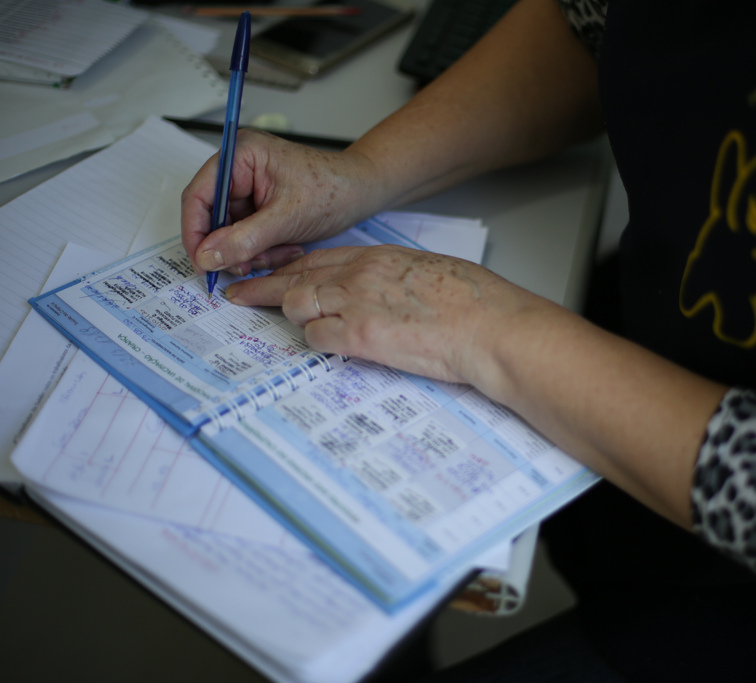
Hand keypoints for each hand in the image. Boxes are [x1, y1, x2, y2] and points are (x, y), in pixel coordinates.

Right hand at [180, 130, 382, 277]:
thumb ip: (244, 239)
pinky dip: (264, 249)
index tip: (201, 262)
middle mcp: (240, 169)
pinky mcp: (261, 206)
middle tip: (242, 267)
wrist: (362, 193)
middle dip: (230, 246)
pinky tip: (288, 249)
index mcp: (240, 155)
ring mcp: (250, 189)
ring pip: (231, 232)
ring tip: (280, 253)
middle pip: (213, 217)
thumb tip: (208, 256)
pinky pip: (248, 236)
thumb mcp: (286, 218)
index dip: (195, 232)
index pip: (199, 195)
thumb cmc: (333, 189)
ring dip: (251, 251)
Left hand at [223, 244, 551, 385]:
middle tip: (237, 293)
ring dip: (293, 317)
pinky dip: (316, 342)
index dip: (288, 267)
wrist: (488, 326)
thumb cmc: (475, 302)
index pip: (319, 258)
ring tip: (288, 325)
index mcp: (379, 257)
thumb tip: (387, 293)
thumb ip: (397, 280)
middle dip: (262, 287)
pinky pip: (316, 338)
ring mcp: (356, 304)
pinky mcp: (359, 337)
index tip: (269, 272)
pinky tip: (328, 346)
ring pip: (298, 305)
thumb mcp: (431, 275)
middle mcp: (360, 275)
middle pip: (295, 278)